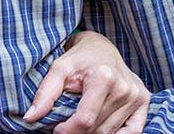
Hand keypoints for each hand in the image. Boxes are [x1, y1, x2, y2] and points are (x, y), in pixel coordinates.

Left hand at [25, 31, 149, 133]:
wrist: (101, 47)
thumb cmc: (78, 58)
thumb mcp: (58, 69)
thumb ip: (45, 93)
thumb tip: (30, 118)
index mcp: (104, 78)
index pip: (85, 121)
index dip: (66, 131)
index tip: (56, 127)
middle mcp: (124, 88)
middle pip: (98, 129)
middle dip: (77, 133)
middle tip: (66, 125)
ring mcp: (136, 96)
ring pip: (110, 133)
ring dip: (92, 133)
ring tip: (80, 123)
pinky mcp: (144, 101)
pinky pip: (133, 132)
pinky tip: (101, 128)